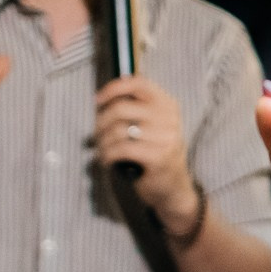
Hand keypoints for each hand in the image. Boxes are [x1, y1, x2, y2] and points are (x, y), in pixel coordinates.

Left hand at [93, 77, 199, 228]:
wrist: (174, 188)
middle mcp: (170, 118)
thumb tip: (102, 98)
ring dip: (102, 142)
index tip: (98, 100)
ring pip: (118, 130)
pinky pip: (121, 149)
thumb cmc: (156, 154)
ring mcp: (166, 138)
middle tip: (97, 134)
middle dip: (101, 121)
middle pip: (122, 108)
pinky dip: (107, 155)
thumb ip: (135, 110)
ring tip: (102, 150)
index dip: (114, 88)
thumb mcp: (153, 127)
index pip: (138, 84)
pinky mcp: (159, 157)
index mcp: (168, 105)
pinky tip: (108, 160)